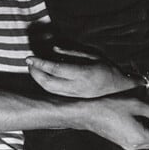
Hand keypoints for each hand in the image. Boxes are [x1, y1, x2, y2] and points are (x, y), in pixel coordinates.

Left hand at [26, 50, 144, 97]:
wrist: (119, 89)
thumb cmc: (107, 68)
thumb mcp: (93, 55)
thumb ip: (73, 53)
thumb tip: (54, 50)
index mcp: (83, 74)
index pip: (56, 70)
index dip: (40, 64)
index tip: (30, 58)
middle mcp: (77, 87)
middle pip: (48, 83)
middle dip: (35, 73)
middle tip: (29, 62)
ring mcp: (75, 95)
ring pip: (49, 90)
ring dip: (38, 80)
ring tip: (33, 68)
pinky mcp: (74, 99)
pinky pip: (55, 93)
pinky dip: (45, 85)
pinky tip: (42, 76)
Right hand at [88, 95, 148, 149]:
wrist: (88, 114)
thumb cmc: (107, 108)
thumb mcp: (134, 105)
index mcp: (139, 137)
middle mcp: (133, 145)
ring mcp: (126, 145)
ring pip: (147, 142)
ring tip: (146, 116)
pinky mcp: (120, 143)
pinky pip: (137, 141)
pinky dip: (142, 132)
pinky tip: (136, 120)